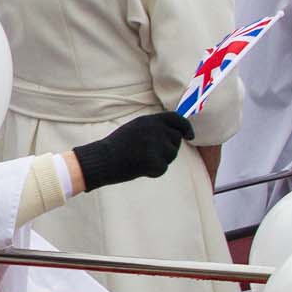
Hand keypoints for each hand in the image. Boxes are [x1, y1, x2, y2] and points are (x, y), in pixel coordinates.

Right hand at [73, 112, 193, 190]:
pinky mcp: (155, 161)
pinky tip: (138, 168)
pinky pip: (163, 168)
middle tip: (148, 154)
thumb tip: (176, 133)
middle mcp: (155, 130)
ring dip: (160, 160)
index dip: (186, 127)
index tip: (190, 136)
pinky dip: (153, 171)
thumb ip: (154, 127)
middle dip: (168, 148)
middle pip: (176, 140)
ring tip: (140, 160)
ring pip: (171, 155)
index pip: (176, 119)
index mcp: (149, 120)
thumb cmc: (116, 146)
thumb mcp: (135, 128)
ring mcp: (156, 145)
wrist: (102, 160)